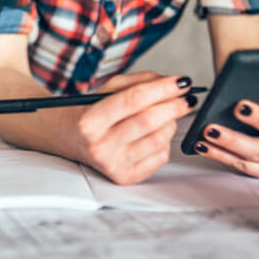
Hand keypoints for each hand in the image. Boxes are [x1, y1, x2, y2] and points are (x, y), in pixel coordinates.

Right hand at [73, 71, 198, 184]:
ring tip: (168, 114)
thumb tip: (174, 83)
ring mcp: (114, 164)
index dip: (162, 89)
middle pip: (149, 121)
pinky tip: (157, 132)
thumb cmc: (92, 112)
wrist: (71, 139)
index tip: (182, 82)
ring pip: (159, 139)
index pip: (134, 100)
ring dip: (171, 123)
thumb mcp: (108, 89)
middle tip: (187, 97)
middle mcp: (100, 146)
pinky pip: (160, 156)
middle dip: (175, 106)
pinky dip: (165, 141)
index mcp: (91, 121)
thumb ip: (140, 82)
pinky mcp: (127, 177)